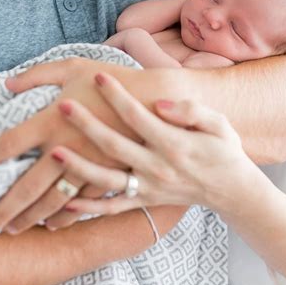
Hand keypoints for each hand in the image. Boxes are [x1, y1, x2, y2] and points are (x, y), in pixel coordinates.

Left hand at [0, 58, 138, 235]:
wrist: (159, 99)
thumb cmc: (114, 78)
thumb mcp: (74, 67)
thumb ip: (38, 74)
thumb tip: (7, 83)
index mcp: (53, 120)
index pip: (7, 145)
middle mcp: (67, 148)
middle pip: (25, 187)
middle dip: (1, 210)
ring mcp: (90, 167)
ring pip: (53, 203)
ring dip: (30, 219)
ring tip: (12, 231)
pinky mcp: (110, 176)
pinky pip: (84, 205)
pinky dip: (67, 217)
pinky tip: (53, 225)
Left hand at [42, 71, 252, 228]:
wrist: (231, 190)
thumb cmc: (223, 149)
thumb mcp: (219, 124)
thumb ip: (192, 111)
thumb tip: (161, 104)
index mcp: (174, 143)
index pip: (138, 116)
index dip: (117, 96)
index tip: (99, 76)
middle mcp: (158, 167)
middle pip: (115, 145)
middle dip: (87, 124)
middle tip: (63, 105)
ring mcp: (149, 188)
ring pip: (106, 180)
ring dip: (78, 167)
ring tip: (54, 153)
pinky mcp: (145, 202)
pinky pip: (112, 208)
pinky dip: (88, 208)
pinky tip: (64, 200)